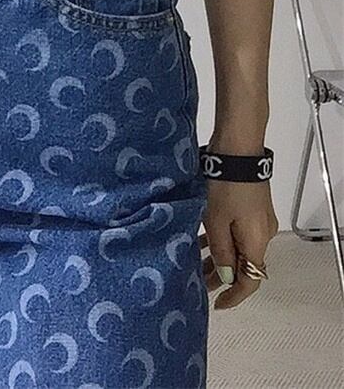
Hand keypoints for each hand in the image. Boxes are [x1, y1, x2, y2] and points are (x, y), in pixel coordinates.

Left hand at [200, 179, 278, 308]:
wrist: (238, 150)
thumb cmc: (224, 187)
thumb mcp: (216, 221)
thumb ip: (221, 251)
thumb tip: (226, 277)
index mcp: (256, 242)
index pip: (251, 280)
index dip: (234, 296)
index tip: (216, 305)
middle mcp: (262, 234)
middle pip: (244, 264)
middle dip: (222, 276)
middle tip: (198, 283)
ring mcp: (257, 219)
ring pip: (239, 247)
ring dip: (219, 257)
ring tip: (194, 262)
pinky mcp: (250, 206)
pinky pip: (237, 232)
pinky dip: (222, 239)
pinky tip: (201, 239)